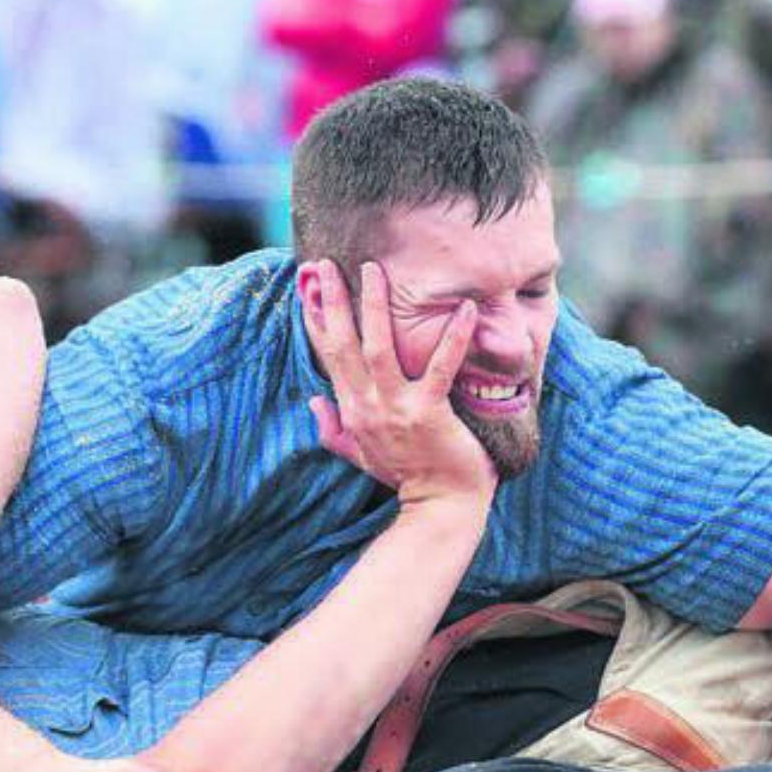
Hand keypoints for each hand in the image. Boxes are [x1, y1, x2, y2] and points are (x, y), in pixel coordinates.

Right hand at [305, 260, 495, 505]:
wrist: (441, 505)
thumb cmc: (405, 476)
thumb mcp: (360, 453)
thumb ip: (333, 428)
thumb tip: (312, 401)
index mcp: (352, 410)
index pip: (328, 357)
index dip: (316, 321)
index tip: (306, 287)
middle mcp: (368, 406)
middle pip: (343, 346)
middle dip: (332, 304)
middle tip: (326, 266)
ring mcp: (397, 409)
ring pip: (377, 349)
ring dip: (375, 308)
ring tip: (374, 271)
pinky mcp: (429, 414)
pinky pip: (441, 368)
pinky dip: (453, 338)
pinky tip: (465, 308)